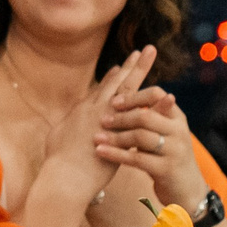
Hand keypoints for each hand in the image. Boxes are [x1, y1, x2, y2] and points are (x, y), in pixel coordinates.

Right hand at [46, 47, 157, 197]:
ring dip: (142, 72)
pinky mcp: (122, 133)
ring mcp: (110, 119)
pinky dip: (155, 105)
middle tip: (144, 50)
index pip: (101, 90)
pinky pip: (143, 116)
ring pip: (130, 90)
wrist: (65, 176)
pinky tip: (168, 96)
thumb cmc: (58, 162)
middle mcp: (97, 109)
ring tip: (152, 56)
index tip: (121, 66)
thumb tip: (66, 125)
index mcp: (83, 111)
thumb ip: (66, 128)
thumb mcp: (57, 137)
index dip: (113, 78)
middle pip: (118, 82)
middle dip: (132, 66)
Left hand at [92, 62, 204, 207]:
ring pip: (140, 137)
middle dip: (121, 117)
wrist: (187, 190)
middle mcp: (179, 131)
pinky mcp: (166, 169)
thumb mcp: (163, 134)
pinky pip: (137, 158)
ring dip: (115, 137)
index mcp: (177, 117)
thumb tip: (118, 95)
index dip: (133, 96)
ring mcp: (174, 150)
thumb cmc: (167, 157)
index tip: (114, 101)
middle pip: (146, 115)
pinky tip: (100, 152)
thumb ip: (149, 118)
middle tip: (102, 120)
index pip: (156, 95)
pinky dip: (116, 154)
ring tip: (97, 137)